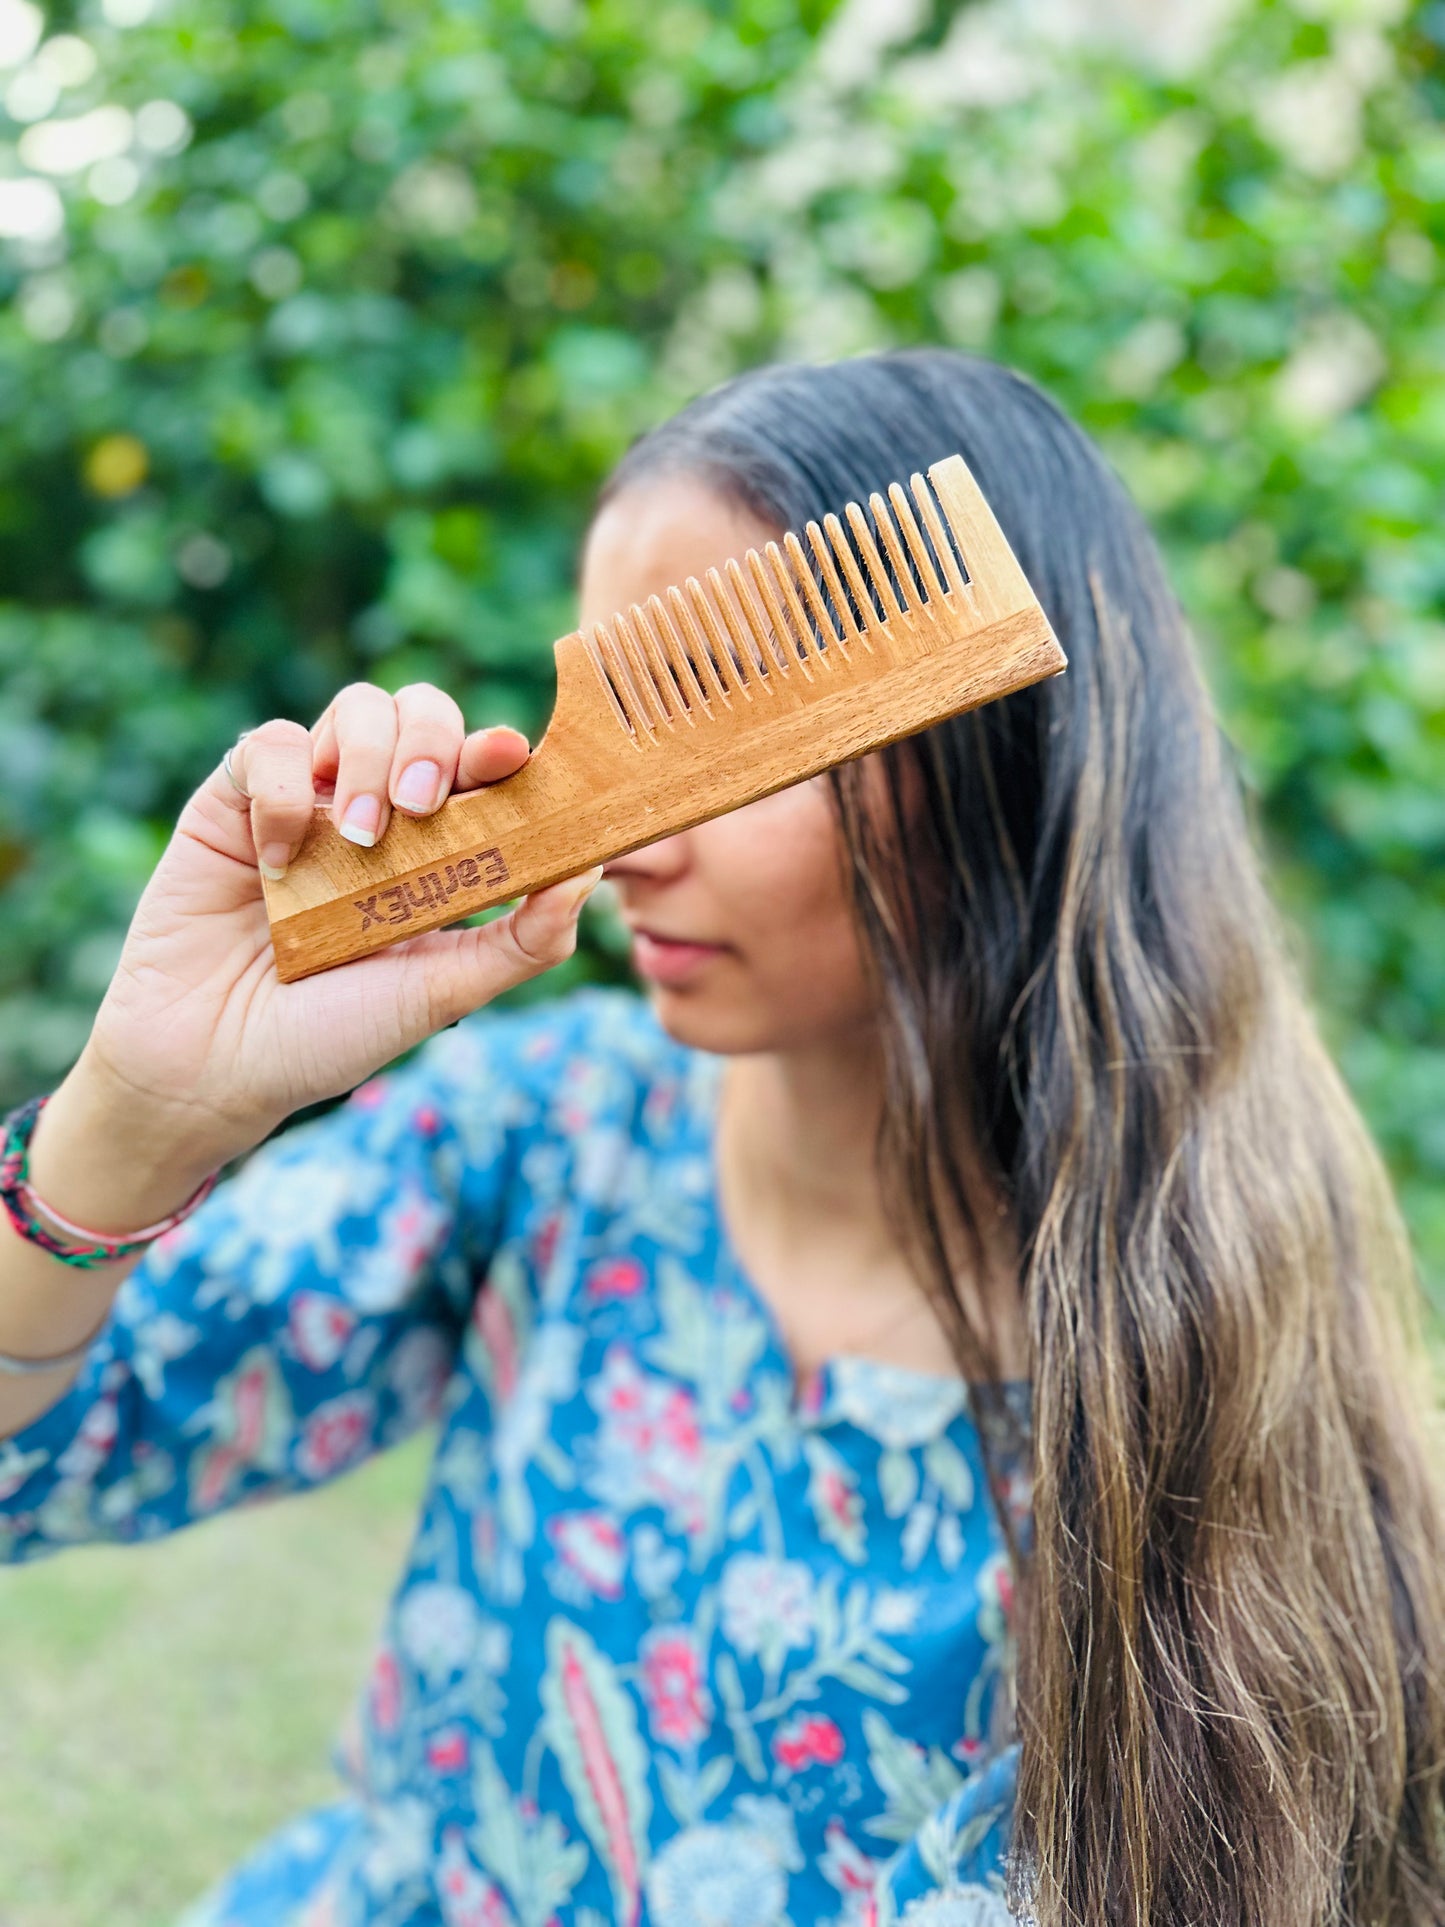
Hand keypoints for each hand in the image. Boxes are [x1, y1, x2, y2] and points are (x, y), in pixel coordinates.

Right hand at [77, 682, 601, 1162]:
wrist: (212, 1067)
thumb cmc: (330, 1035)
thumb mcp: (442, 991)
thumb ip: (523, 940)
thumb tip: (593, 873)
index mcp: (438, 849)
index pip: (484, 770)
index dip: (505, 751)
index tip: (517, 755)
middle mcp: (378, 810)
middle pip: (426, 712)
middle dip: (436, 741)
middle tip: (425, 806)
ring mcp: (309, 799)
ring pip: (358, 708)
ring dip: (372, 757)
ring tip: (363, 836)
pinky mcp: (235, 800)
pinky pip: (267, 743)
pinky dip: (283, 786)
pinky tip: (280, 858)